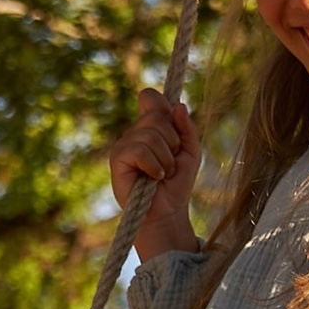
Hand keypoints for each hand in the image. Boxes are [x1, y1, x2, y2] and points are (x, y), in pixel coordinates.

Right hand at [108, 87, 202, 252]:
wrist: (168, 212)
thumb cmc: (177, 183)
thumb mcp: (191, 152)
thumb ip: (187, 128)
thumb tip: (178, 106)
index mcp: (150, 126)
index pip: (150, 97)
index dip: (163, 106)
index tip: (174, 128)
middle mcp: (134, 132)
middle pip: (156, 115)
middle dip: (173, 141)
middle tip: (171, 162)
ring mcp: (124, 144)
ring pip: (150, 134)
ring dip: (165, 158)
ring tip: (163, 174)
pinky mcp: (117, 159)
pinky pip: (140, 150)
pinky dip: (154, 165)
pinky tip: (154, 178)